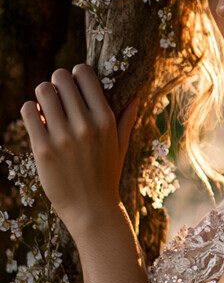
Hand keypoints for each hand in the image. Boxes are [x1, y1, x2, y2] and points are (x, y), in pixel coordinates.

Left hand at [20, 64, 138, 233]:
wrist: (92, 209)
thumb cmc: (107, 175)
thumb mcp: (121, 146)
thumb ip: (127, 119)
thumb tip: (137, 97)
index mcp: (106, 119)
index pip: (84, 73)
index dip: (75, 73)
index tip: (73, 85)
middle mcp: (86, 124)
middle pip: (60, 77)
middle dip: (56, 83)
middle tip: (57, 97)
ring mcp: (64, 136)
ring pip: (42, 91)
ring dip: (42, 96)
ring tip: (46, 110)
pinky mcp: (43, 149)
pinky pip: (28, 112)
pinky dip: (30, 112)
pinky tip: (38, 122)